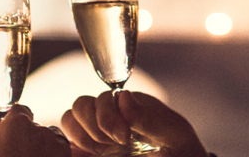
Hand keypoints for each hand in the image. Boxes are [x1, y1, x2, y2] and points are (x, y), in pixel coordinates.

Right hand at [0, 105, 70, 156]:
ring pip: (53, 142)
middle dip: (29, 141)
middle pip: (37, 129)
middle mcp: (42, 131)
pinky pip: (62, 156)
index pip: (20, 112)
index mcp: (17, 125)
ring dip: (45, 152)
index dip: (13, 128)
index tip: (9, 142)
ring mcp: (58, 148)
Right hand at [61, 90, 207, 156]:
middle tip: (116, 145)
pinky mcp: (90, 151)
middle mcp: (109, 115)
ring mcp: (97, 133)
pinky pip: (69, 144)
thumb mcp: (172, 132)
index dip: (107, 116)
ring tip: (104, 151)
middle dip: (94, 126)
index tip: (124, 137)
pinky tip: (91, 154)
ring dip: (82, 137)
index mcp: (128, 103)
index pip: (102, 98)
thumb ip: (148, 117)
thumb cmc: (179, 148)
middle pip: (80, 106)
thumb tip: (123, 97)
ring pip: (69, 121)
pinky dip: (72, 148)